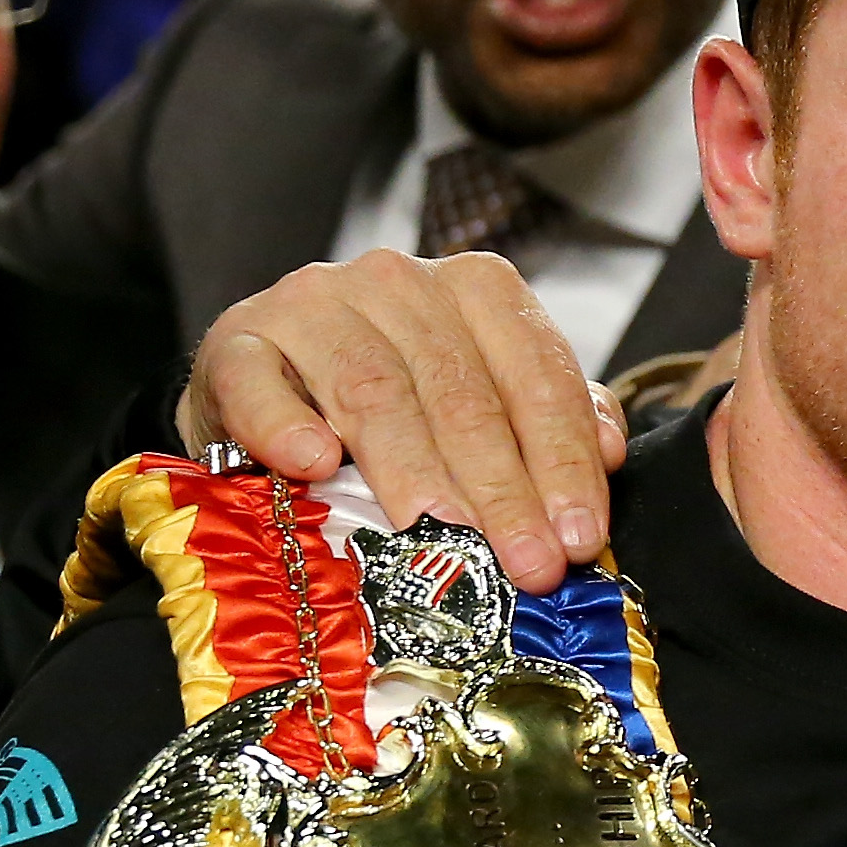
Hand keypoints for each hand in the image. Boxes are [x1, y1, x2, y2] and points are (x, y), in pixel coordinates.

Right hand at [179, 246, 632, 591]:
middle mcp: (395, 283)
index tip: (580, 538)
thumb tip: (610, 449)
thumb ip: (550, 416)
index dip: (562, 459)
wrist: (263, 390)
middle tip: (526, 564)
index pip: (533, 373)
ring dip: (413, 469)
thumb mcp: (480, 398)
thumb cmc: (388, 404)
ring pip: (373, 389)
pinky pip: (258, 380)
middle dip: (502, 486)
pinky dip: (286, 422)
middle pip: (460, 391)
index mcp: (474, 289)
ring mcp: (311, 307)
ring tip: (443, 536)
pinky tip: (314, 463)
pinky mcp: (236, 343)